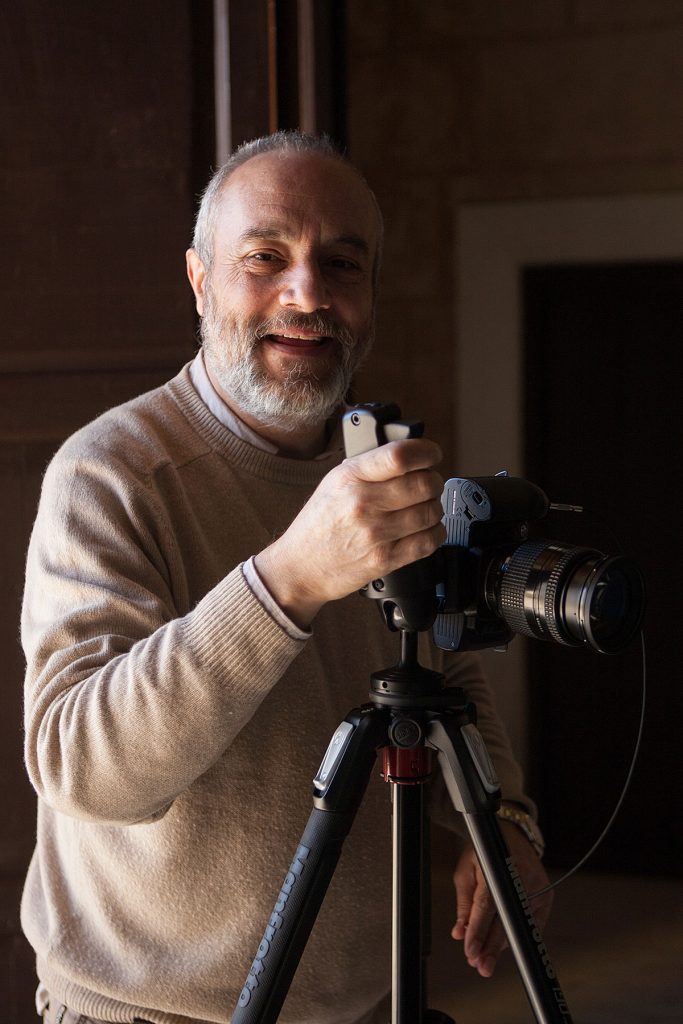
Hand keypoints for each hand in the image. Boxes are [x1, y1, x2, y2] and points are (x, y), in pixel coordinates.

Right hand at [254, 438, 445, 627]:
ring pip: (430, 512)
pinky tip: (426, 529)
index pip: (399, 456)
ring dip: (434, 508)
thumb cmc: (319, 524)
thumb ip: (369, 467)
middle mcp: (363, 503)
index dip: (426, 451)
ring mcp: (375, 533)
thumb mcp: (334, 483)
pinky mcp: (384, 559)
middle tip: (429, 484)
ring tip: (424, 508)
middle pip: (423, 484)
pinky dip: (434, 533)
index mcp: (350, 477)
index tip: (431, 454)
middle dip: (434, 482)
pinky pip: (428, 542)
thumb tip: (409, 456)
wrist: (300, 567)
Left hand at [451, 822, 552, 977]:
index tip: (470, 952)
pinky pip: (532, 923)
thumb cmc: (484, 852)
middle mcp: (520, 877)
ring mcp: (537, 886)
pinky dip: (517, 936)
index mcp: (495, 868)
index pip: (486, 906)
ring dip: (502, 945)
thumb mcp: (466, 870)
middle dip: (491, 947)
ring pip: (519, 924)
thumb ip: (464, 904)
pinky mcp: (547, 895)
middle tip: (481, 967)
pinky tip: (504, 946)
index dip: (478, 931)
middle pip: (505, 920)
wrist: (511, 834)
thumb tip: (460, 933)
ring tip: (486, 960)